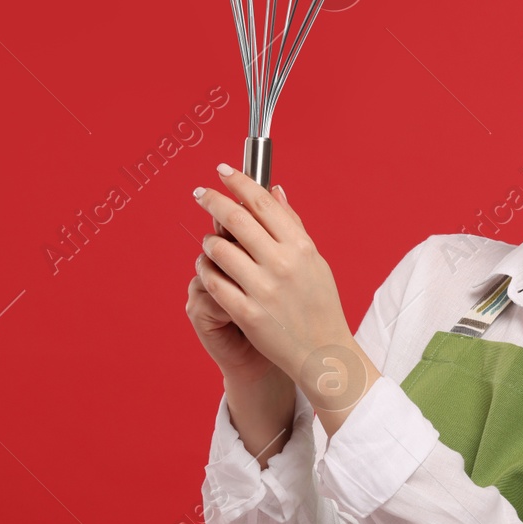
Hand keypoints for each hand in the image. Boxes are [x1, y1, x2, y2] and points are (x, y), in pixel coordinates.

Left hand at [191, 165, 369, 413]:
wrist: (322, 352)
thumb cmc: (319, 305)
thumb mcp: (314, 261)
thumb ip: (292, 225)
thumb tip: (275, 190)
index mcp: (301, 247)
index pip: (262, 202)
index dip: (239, 182)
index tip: (222, 171)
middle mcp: (282, 264)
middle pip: (236, 219)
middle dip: (213, 200)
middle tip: (200, 192)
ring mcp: (263, 289)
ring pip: (219, 250)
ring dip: (209, 241)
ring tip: (209, 241)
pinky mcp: (247, 313)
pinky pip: (214, 283)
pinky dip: (206, 270)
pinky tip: (206, 268)